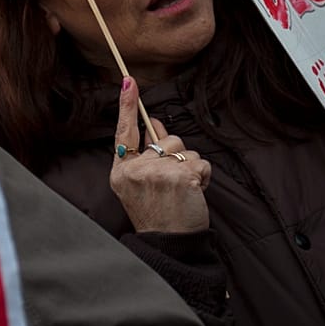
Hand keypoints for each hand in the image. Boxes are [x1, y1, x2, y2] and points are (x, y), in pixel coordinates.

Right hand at [109, 76, 211, 233]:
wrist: (170, 244)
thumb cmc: (157, 214)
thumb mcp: (139, 184)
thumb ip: (144, 154)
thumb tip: (152, 122)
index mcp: (121, 171)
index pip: (123, 133)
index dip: (127, 106)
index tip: (129, 81)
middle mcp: (136, 170)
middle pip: (165, 139)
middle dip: (175, 156)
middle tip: (171, 184)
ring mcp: (158, 172)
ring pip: (185, 149)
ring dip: (191, 167)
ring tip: (182, 191)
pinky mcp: (181, 177)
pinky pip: (201, 163)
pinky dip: (204, 177)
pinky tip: (194, 194)